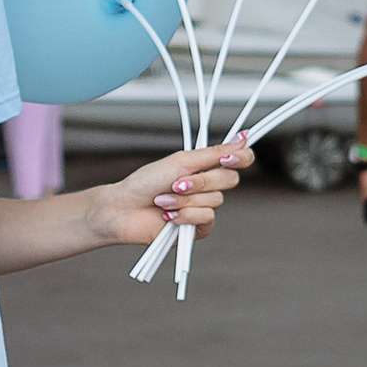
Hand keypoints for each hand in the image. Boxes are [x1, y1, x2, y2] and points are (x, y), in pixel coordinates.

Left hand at [96, 141, 247, 250]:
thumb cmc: (146, 182)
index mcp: (206, 167)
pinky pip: (207, 218)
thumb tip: (241, 139)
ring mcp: (204, 207)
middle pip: (230, 180)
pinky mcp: (198, 228)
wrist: (125, 209)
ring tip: (163, 200)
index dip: (241, 157)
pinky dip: (185, 215)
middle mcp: (208, 186)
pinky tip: (168, 216)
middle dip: (201, 181)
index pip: (240, 160)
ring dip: (185, 200)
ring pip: (215, 200)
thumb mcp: (181, 162)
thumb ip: (213, 153)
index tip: (228, 158)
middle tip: (176, 183)